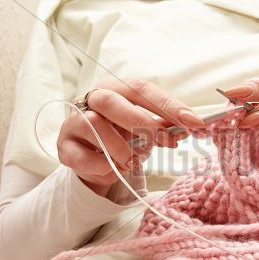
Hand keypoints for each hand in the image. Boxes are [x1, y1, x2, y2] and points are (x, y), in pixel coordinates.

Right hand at [57, 78, 204, 195]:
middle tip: (167, 142)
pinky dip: (103, 167)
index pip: (142, 90)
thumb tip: (189, 127)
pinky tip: (113, 170)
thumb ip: (163, 127)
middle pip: (112, 102)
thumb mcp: (144, 129)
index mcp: (116, 89)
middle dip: (143, 123)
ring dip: (121, 149)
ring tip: (132, 162)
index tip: (195, 122)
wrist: (90, 157)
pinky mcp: (64, 146)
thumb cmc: (121, 136)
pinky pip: (82, 156)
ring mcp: (74, 121)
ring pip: (95, 126)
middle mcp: (92, 100)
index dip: (169, 106)